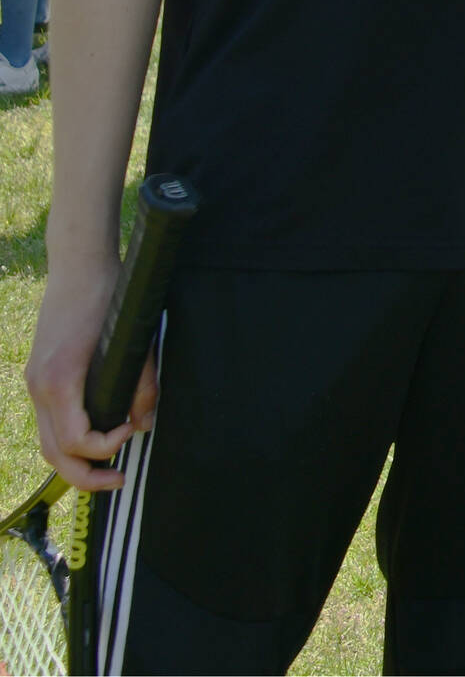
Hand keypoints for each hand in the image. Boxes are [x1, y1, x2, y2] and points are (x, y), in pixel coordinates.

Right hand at [25, 267, 155, 489]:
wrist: (80, 265)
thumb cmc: (107, 297)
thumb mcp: (134, 342)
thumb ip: (141, 386)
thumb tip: (146, 424)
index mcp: (58, 381)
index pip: (74, 440)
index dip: (104, 450)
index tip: (131, 435)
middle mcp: (39, 387)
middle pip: (53, 452)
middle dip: (85, 475)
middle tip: (120, 480)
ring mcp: (35, 382)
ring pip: (46, 441)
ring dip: (74, 462)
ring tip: (108, 469)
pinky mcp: (41, 375)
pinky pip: (48, 421)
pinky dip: (68, 439)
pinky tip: (95, 438)